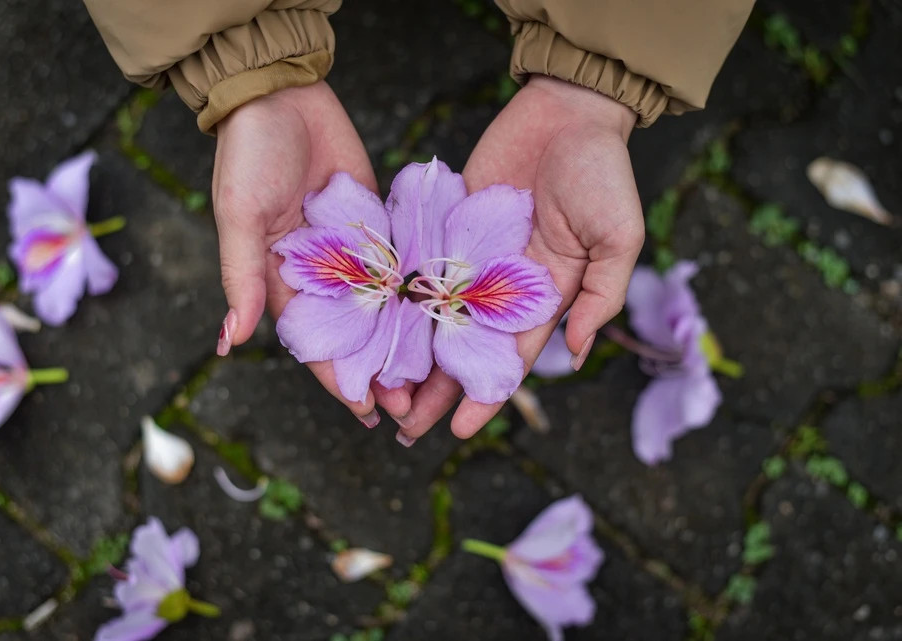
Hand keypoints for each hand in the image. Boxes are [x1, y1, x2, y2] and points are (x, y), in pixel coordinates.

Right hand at [213, 81, 410, 425]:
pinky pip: (399, 262)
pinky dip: (415, 290)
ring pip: (381, 306)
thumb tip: (229, 343)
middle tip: (410, 408)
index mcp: (282, 280)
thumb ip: (242, 278)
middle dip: (377, 370)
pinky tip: (440, 318)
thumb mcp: (239, 217)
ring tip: (430, 377)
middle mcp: (321, 273)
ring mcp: (352, 250)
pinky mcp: (376, 222)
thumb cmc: (249, 156)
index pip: (313, 341)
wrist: (281, 96)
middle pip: (353, 333)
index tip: (365, 411)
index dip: (337, 378)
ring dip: (401, 340)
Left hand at [397, 75, 643, 441]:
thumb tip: (576, 356)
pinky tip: (372, 327)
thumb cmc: (602, 174)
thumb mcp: (618, 239)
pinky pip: (418, 270)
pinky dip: (397, 300)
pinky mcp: (447, 228)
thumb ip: (601, 297)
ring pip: (434, 318)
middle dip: (437, 390)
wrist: (568, 111)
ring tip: (380, 392)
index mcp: (545, 296)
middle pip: (464, 348)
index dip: (485, 395)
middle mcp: (503, 286)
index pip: (510, 358)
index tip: (457, 431)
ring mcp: (471, 258)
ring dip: (411, 356)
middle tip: (403, 428)